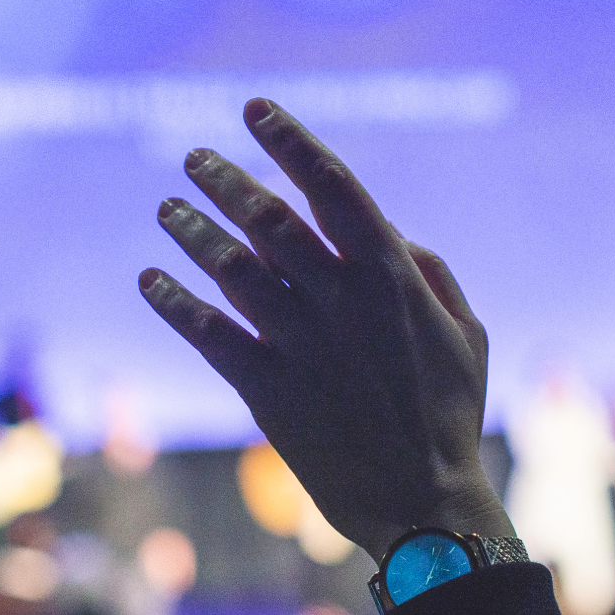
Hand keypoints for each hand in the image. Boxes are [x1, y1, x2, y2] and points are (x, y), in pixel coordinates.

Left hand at [139, 98, 512, 563]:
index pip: (333, 187)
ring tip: (165, 207)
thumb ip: (426, 270)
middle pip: (270, 220)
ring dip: (192, 233)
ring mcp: (302, 345)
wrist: (422, 505)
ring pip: (232, 270)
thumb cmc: (449, 414)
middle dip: (226, 180)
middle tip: (193, 157)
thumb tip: (385, 228)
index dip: (291, 142)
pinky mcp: (267, 391)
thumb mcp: (465, 331)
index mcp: (393, 277)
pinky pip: (209, 335)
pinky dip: (174, 304)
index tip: (256, 109)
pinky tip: (149, 279)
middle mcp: (342, 301)